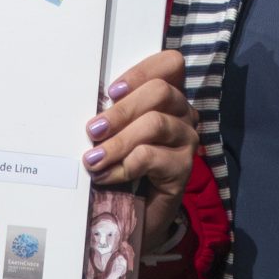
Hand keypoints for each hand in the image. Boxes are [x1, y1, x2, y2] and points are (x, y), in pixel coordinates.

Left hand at [84, 49, 194, 245]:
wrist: (134, 214)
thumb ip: (111, 115)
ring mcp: (187, 140)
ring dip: (118, 141)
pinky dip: (123, 166)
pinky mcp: (184, 168)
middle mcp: (183, 114)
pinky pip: (151, 157)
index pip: (171, 64)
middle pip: (161, 92)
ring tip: (93, 159)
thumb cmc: (122, 167)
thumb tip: (91, 108)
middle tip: (92, 130)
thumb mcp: (115, 134)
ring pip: (155, 123)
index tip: (110, 92)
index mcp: (168, 97)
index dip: (140, 73)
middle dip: (121, 110)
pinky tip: (106, 176)